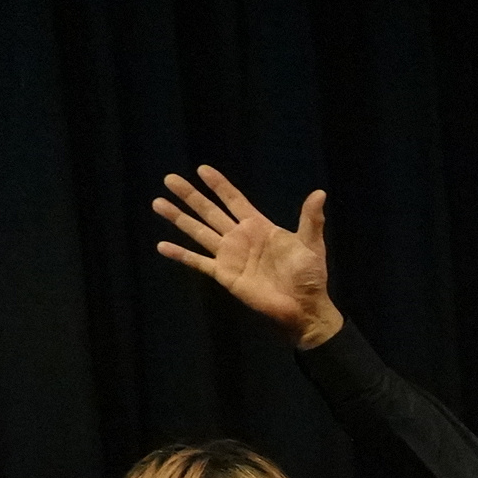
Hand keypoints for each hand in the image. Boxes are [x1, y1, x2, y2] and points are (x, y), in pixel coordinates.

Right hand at [152, 165, 341, 346]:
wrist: (304, 307)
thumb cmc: (310, 276)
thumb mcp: (311, 244)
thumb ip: (310, 219)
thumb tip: (320, 193)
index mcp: (259, 227)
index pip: (234, 200)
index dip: (219, 185)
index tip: (202, 169)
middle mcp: (240, 238)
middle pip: (209, 211)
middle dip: (190, 195)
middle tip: (169, 178)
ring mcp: (230, 256)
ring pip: (198, 232)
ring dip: (178, 218)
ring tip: (158, 202)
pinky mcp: (224, 274)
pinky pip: (198, 262)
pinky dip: (180, 254)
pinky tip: (162, 246)